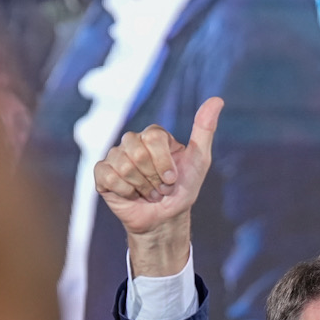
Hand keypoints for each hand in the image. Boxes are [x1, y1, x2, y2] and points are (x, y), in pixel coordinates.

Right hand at [95, 97, 222, 275]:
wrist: (165, 219)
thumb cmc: (182, 189)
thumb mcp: (199, 160)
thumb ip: (205, 129)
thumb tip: (217, 100)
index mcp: (154, 135)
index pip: (153, 137)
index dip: (164, 162)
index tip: (172, 179)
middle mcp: (132, 142)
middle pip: (137, 152)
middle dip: (154, 178)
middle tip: (161, 188)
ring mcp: (115, 156)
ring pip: (123, 166)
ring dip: (142, 188)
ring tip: (149, 193)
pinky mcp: (102, 173)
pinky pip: (108, 176)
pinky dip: (125, 191)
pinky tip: (132, 195)